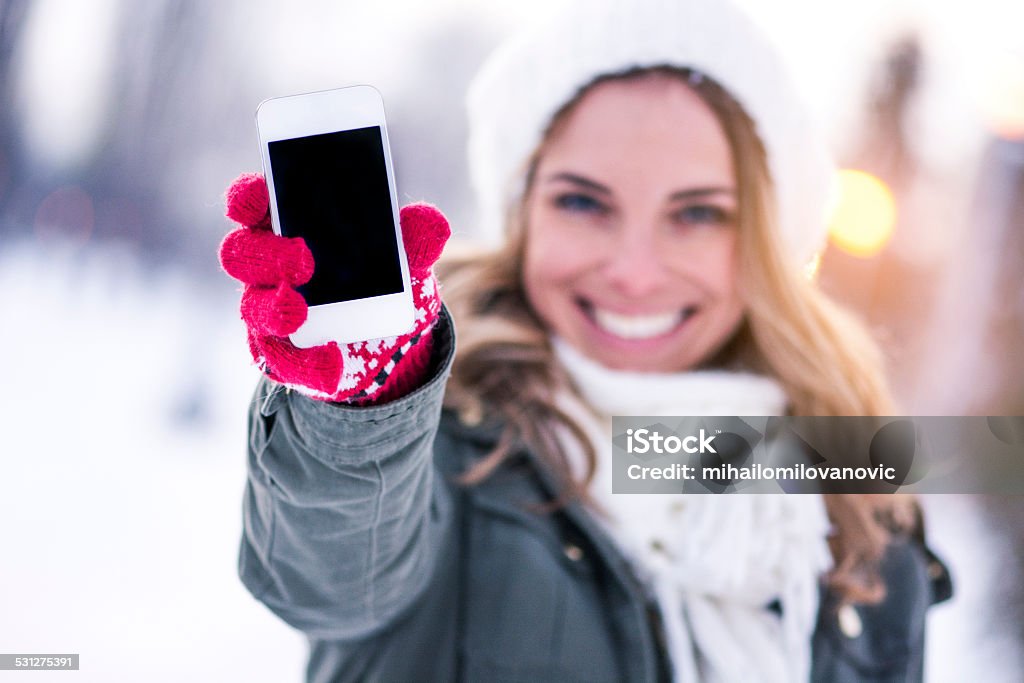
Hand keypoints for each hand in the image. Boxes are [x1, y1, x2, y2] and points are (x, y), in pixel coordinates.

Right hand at [218, 173, 449, 402]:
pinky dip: (305, 362)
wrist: (390, 337)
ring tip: (297, 312)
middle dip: (266, 254)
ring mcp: (268, 309)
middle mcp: (268, 265)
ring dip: (271, 308)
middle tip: (302, 260)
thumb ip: (415, 238)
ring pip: (252, 307)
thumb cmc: (384, 277)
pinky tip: (331, 366)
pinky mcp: (279, 352)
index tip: (258, 197)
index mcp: (291, 224)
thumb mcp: (406, 257)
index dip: (249, 196)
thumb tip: (432, 224)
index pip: (255, 202)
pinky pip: (281, 359)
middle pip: (241, 253)